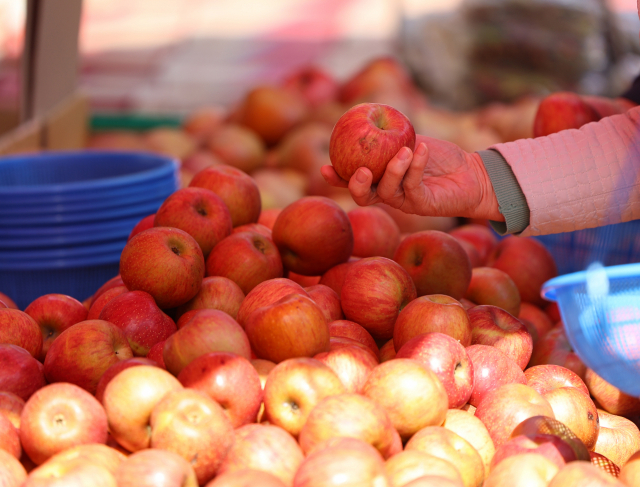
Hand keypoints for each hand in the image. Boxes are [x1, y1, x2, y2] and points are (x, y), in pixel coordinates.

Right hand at [320, 135, 502, 220]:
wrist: (469, 171)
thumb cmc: (437, 155)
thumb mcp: (410, 138)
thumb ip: (389, 133)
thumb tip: (367, 113)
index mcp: (379, 179)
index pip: (351, 181)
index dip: (336, 178)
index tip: (325, 167)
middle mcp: (388, 193)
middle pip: (363, 196)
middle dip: (356, 185)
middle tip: (359, 171)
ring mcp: (404, 201)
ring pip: (387, 191)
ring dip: (393, 170)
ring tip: (404, 151)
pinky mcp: (422, 204)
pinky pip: (413, 186)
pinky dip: (416, 166)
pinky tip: (421, 150)